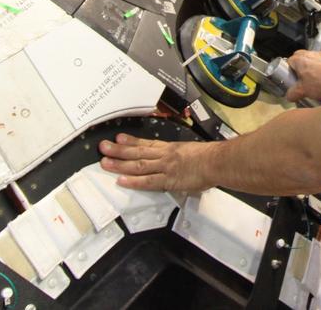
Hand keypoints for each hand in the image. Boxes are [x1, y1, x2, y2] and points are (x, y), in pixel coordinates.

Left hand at [99, 134, 215, 191]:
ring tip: (105, 162)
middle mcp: (164, 156)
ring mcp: (165, 168)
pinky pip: (148, 181)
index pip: (147, 144)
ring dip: (120, 164)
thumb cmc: (210, 156)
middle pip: (137, 153)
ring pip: (138, 165)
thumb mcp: (193, 151)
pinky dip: (134, 181)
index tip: (118, 139)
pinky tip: (122, 180)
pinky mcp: (169, 180)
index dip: (131, 142)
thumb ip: (183, 157)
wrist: (217, 161)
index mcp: (171, 148)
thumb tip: (180, 163)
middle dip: (118, 151)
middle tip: (103, 148)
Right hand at [285, 50, 320, 101]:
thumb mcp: (303, 91)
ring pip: (310, 60)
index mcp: (300, 59)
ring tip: (312, 81)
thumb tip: (289, 96)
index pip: (288, 62)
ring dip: (309, 69)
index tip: (292, 79)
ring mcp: (320, 55)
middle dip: (299, 69)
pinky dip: (319, 69)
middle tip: (301, 80)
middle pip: (299, 60)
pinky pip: (320, 63)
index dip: (289, 72)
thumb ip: (292, 93)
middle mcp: (309, 54)